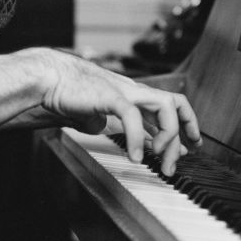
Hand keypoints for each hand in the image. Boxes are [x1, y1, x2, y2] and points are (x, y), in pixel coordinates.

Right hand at [31, 48, 201, 174]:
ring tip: (159, 160)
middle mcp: (134, 91)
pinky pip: (132, 116)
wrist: (49, 79)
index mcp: (133, 95)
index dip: (186, 123)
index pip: (172, 104)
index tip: (192, 144)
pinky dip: (138, 138)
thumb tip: (121, 140)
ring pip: (164, 106)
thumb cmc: (69, 95)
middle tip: (175, 162)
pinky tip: (134, 156)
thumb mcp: (99, 116)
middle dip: (182, 135)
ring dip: (167, 136)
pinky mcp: (110, 96)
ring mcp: (124, 91)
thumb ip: (113, 126)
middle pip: (175, 104)